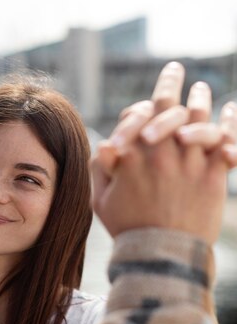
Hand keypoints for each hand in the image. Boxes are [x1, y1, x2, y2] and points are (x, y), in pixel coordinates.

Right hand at [92, 63, 231, 243]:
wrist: (161, 256)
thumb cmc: (128, 228)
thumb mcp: (100, 199)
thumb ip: (101, 168)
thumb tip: (108, 143)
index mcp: (132, 154)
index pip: (134, 115)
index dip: (137, 110)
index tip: (142, 108)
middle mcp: (161, 152)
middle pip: (168, 105)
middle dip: (170, 82)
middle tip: (175, 68)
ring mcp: (189, 162)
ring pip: (199, 117)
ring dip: (200, 97)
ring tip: (202, 87)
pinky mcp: (213, 175)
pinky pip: (227, 141)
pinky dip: (230, 122)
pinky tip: (231, 109)